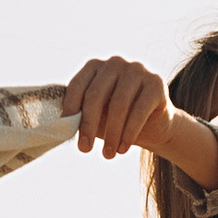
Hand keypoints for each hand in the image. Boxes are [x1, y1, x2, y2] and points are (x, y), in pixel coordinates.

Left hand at [64, 57, 217, 189]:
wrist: (153, 125)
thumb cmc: (117, 120)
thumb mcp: (95, 116)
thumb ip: (80, 114)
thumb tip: (61, 125)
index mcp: (95, 66)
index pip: (78, 86)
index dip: (70, 109)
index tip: (67, 133)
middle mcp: (115, 63)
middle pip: (96, 94)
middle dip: (89, 125)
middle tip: (84, 150)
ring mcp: (137, 70)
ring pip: (119, 104)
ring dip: (112, 133)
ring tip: (108, 155)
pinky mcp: (156, 83)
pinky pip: (139, 109)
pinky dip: (129, 132)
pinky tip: (123, 148)